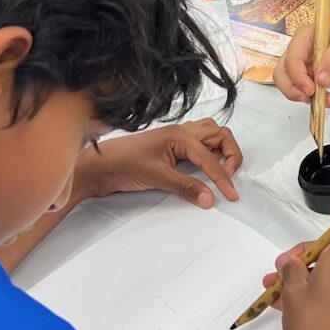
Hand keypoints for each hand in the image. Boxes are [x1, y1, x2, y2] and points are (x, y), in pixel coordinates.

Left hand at [79, 119, 242, 208]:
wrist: (99, 166)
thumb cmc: (122, 164)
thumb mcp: (158, 177)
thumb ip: (186, 187)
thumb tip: (209, 198)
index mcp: (180, 135)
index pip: (211, 157)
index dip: (223, 178)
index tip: (230, 194)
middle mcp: (180, 131)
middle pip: (219, 135)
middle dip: (231, 155)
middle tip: (229, 178)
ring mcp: (175, 136)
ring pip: (211, 135)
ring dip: (221, 149)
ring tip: (222, 170)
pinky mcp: (170, 145)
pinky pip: (198, 141)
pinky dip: (209, 150)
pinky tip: (205, 165)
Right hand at [262, 213, 329, 329]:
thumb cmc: (311, 323)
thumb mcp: (293, 291)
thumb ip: (291, 270)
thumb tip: (292, 262)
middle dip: (303, 257)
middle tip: (278, 268)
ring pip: (325, 275)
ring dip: (299, 277)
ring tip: (271, 288)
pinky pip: (326, 293)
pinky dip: (306, 293)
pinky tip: (280, 303)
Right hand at [274, 19, 329, 106]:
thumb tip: (320, 80)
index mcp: (303, 38)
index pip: (291, 59)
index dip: (298, 76)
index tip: (310, 89)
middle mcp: (299, 52)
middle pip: (282, 73)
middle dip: (293, 89)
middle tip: (309, 98)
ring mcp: (304, 66)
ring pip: (292, 86)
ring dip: (305, 97)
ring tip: (327, 101)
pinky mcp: (311, 78)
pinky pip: (307, 93)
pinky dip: (317, 101)